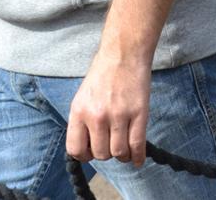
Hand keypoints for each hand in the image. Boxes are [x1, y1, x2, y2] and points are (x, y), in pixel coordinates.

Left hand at [66, 50, 150, 166]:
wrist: (124, 54)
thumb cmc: (103, 74)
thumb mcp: (83, 97)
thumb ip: (83, 121)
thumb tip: (87, 146)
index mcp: (79, 112)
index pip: (76, 150)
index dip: (85, 155)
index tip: (93, 151)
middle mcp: (97, 116)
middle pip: (100, 154)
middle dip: (107, 153)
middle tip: (112, 145)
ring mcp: (119, 115)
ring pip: (119, 152)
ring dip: (122, 155)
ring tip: (125, 149)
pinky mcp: (139, 112)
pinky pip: (137, 144)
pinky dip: (138, 156)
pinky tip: (138, 160)